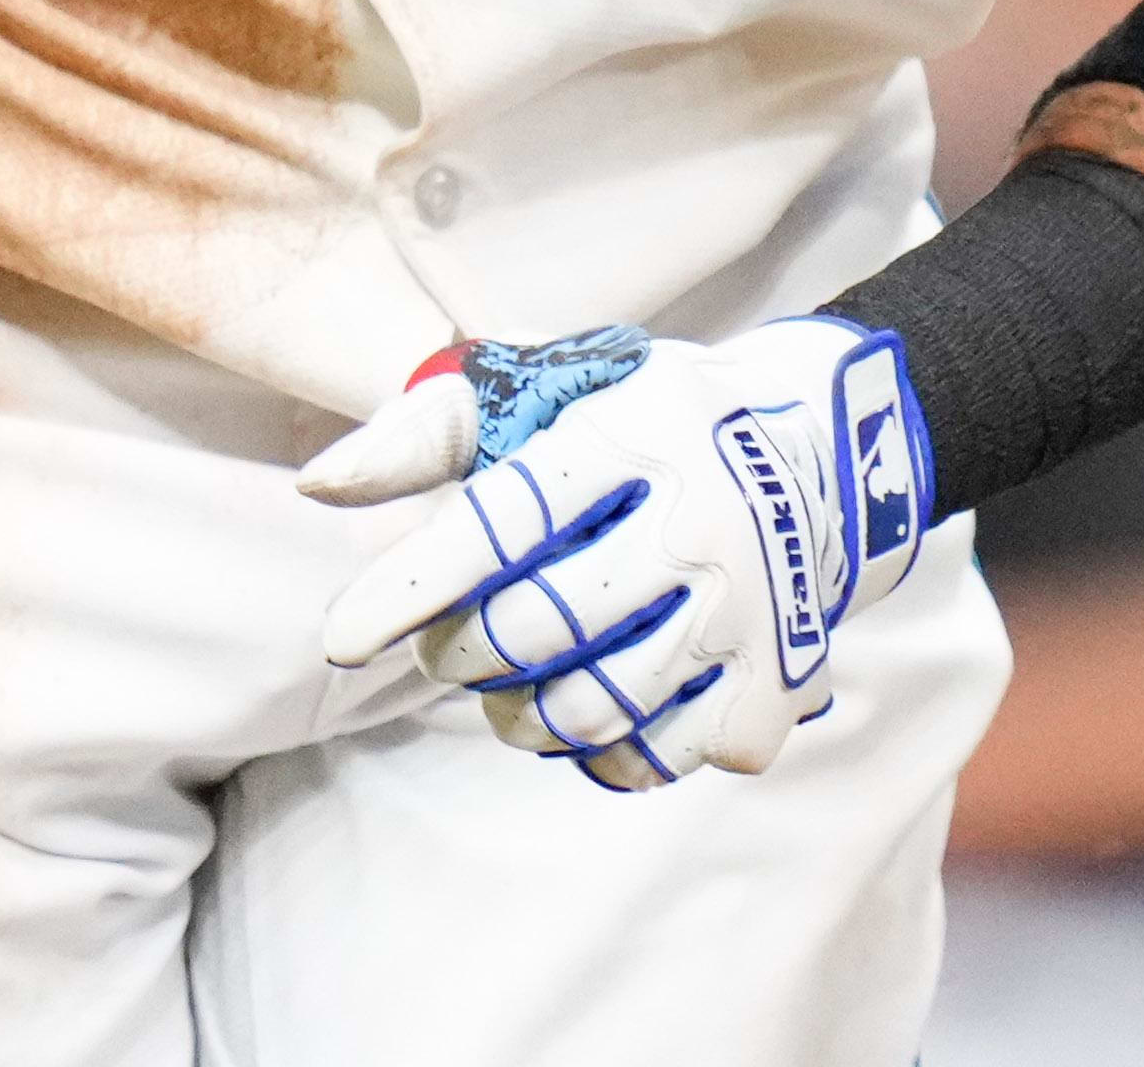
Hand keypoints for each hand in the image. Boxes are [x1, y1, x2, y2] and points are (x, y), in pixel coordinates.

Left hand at [303, 316, 936, 792]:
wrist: (824, 447)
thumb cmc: (641, 420)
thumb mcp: (544, 386)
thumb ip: (425, 432)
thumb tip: (318, 486)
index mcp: (632, 434)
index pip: (503, 524)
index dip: (410, 587)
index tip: (341, 637)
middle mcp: (699, 521)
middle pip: (539, 630)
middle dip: (460, 653)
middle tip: (442, 649)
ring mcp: (746, 609)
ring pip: (593, 708)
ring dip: (519, 715)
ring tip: (508, 688)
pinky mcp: (776, 681)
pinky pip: (662, 756)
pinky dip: (606, 752)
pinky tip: (595, 706)